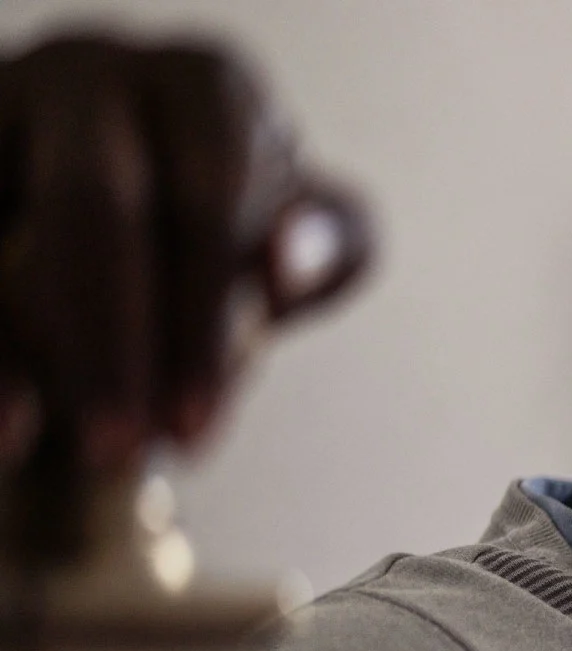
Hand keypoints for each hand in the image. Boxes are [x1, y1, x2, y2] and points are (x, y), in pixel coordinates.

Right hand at [0, 32, 371, 476]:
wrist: (153, 211)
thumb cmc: (248, 223)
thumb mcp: (313, 232)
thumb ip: (332, 240)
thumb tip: (286, 261)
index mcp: (205, 87)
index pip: (210, 194)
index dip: (201, 317)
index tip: (196, 425)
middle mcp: (96, 74)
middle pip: (96, 202)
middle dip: (108, 337)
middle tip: (119, 449)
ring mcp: (15, 102)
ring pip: (8, 229)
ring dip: (21, 350)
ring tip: (47, 448)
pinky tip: (5, 432)